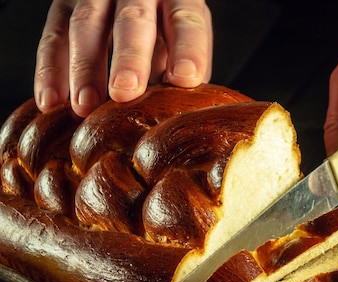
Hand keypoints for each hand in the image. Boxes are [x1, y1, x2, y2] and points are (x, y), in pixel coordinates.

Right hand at [34, 0, 212, 116]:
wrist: (136, 3)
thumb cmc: (166, 33)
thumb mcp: (182, 43)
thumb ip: (181, 71)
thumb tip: (181, 114)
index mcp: (178, 0)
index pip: (185, 21)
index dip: (187, 49)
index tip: (184, 79)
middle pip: (133, 19)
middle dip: (129, 57)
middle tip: (125, 93)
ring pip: (87, 24)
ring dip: (85, 68)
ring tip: (85, 106)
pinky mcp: (65, 5)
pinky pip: (54, 36)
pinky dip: (50, 71)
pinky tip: (52, 102)